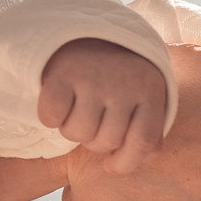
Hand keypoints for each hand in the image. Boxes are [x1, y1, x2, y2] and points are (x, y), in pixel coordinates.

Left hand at [0, 46, 200, 200]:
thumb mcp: (198, 66)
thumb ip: (137, 69)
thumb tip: (114, 67)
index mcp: (92, 153)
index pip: (3, 177)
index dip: (10, 165)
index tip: (35, 152)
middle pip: (74, 188)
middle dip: (103, 169)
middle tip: (166, 148)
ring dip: (141, 196)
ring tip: (200, 173)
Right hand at [37, 38, 166, 172]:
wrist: (88, 35)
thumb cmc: (119, 80)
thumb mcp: (144, 99)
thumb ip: (150, 131)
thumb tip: (147, 158)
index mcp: (151, 91)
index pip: (143, 141)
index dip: (126, 162)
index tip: (111, 164)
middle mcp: (124, 83)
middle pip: (106, 141)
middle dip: (95, 142)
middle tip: (93, 122)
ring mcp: (93, 77)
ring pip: (77, 133)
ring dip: (71, 130)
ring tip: (77, 111)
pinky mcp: (62, 74)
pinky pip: (51, 117)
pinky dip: (49, 118)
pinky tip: (59, 104)